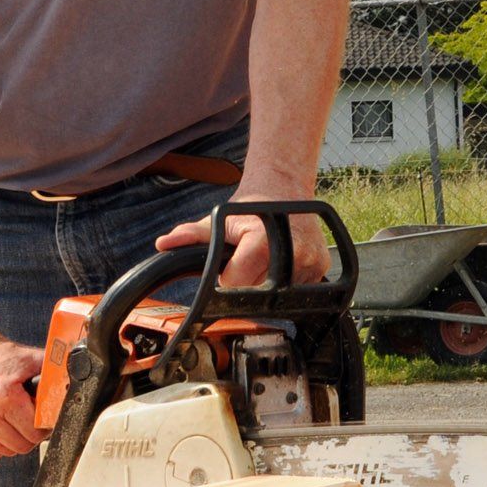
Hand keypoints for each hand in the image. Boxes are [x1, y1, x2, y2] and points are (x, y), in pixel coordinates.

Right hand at [0, 331, 45, 459]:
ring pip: (5, 452)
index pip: (35, 432)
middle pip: (22, 445)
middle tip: (27, 417)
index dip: (43, 425)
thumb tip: (78, 380)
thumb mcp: (28, 358)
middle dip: (29, 434)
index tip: (41, 416)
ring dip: (12, 439)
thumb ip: (54, 372)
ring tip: (10, 418)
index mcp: (5, 396)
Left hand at [156, 201, 330, 286]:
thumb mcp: (219, 219)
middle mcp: (291, 253)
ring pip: (277, 297)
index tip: (231, 263)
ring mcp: (310, 262)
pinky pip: (296, 292)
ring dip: (267, 285)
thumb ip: (190, 235)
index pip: (236, 285)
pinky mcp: (321, 267)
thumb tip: (164, 243)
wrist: (284, 188)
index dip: (228, 278)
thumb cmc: (251, 206)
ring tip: (265, 260)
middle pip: (257, 294)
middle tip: (248, 260)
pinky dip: (285, 284)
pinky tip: (281, 265)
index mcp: (263, 242)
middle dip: (247, 283)